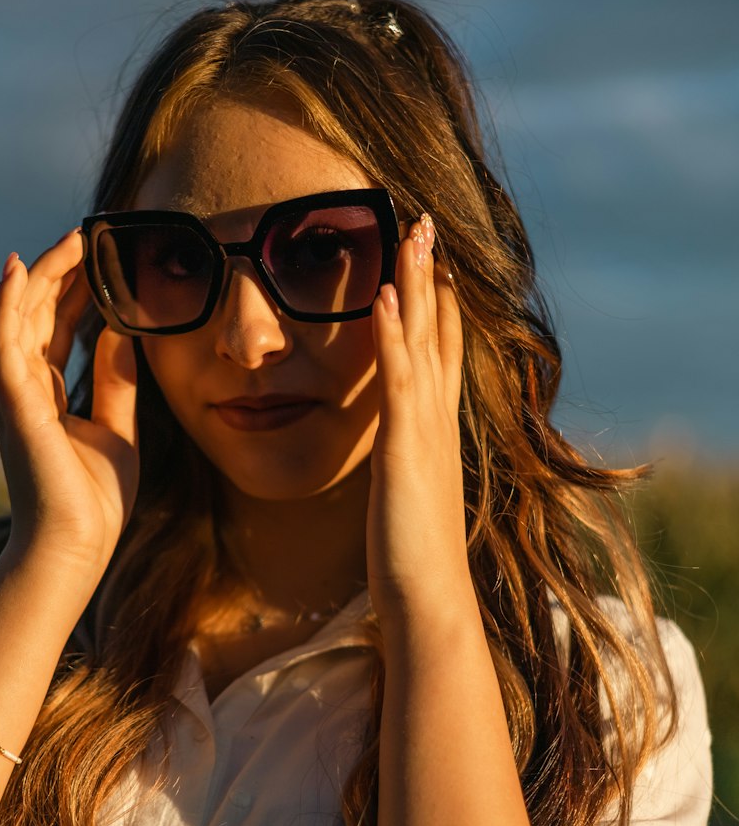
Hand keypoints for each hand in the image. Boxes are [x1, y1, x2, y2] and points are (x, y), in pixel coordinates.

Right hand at [0, 231, 139, 577]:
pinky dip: (8, 303)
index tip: (101, 254)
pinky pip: (3, 341)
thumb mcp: (118, 427)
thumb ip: (117, 380)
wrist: (77, 546)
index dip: (78, 288)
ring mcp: (13, 392)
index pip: (59, 326)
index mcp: (46, 393)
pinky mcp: (12, 402)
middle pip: (39, 312)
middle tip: (88, 232)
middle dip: (62, 271)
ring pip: (20, 316)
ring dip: (42, 274)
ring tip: (68, 238)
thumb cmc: (94, 500)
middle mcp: (23, 386)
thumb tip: (121, 331)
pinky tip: (19, 269)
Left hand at [367, 216, 469, 634]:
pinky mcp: (405, 451)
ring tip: (410, 233)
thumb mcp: (406, 502)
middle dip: (431, 277)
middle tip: (425, 222)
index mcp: (434, 434)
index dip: (438, 308)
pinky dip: (394, 337)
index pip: (440, 357)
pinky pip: (398, 382)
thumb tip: (399, 465)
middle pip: (438, 334)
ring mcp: (425, 433)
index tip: (433, 264)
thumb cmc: (413, 563)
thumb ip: (404, 473)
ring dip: (416, 285)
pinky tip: (384, 298)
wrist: (429, 603)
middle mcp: (437, 424)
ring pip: (424, 343)